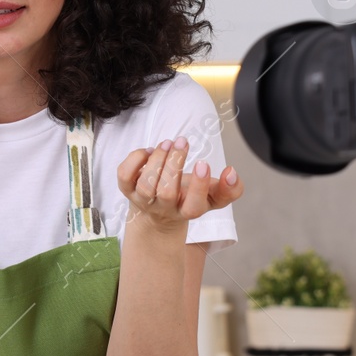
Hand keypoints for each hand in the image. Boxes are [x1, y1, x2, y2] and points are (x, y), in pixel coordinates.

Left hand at [117, 136, 241, 231]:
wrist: (158, 213)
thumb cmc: (188, 197)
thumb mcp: (213, 196)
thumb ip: (230, 188)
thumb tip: (232, 172)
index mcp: (188, 211)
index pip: (194, 206)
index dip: (199, 186)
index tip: (203, 164)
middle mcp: (164, 209)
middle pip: (166, 192)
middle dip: (174, 163)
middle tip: (182, 142)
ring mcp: (143, 201)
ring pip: (146, 185)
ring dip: (157, 159)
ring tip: (167, 143)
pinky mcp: (127, 190)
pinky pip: (124, 176)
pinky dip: (135, 159)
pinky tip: (148, 152)